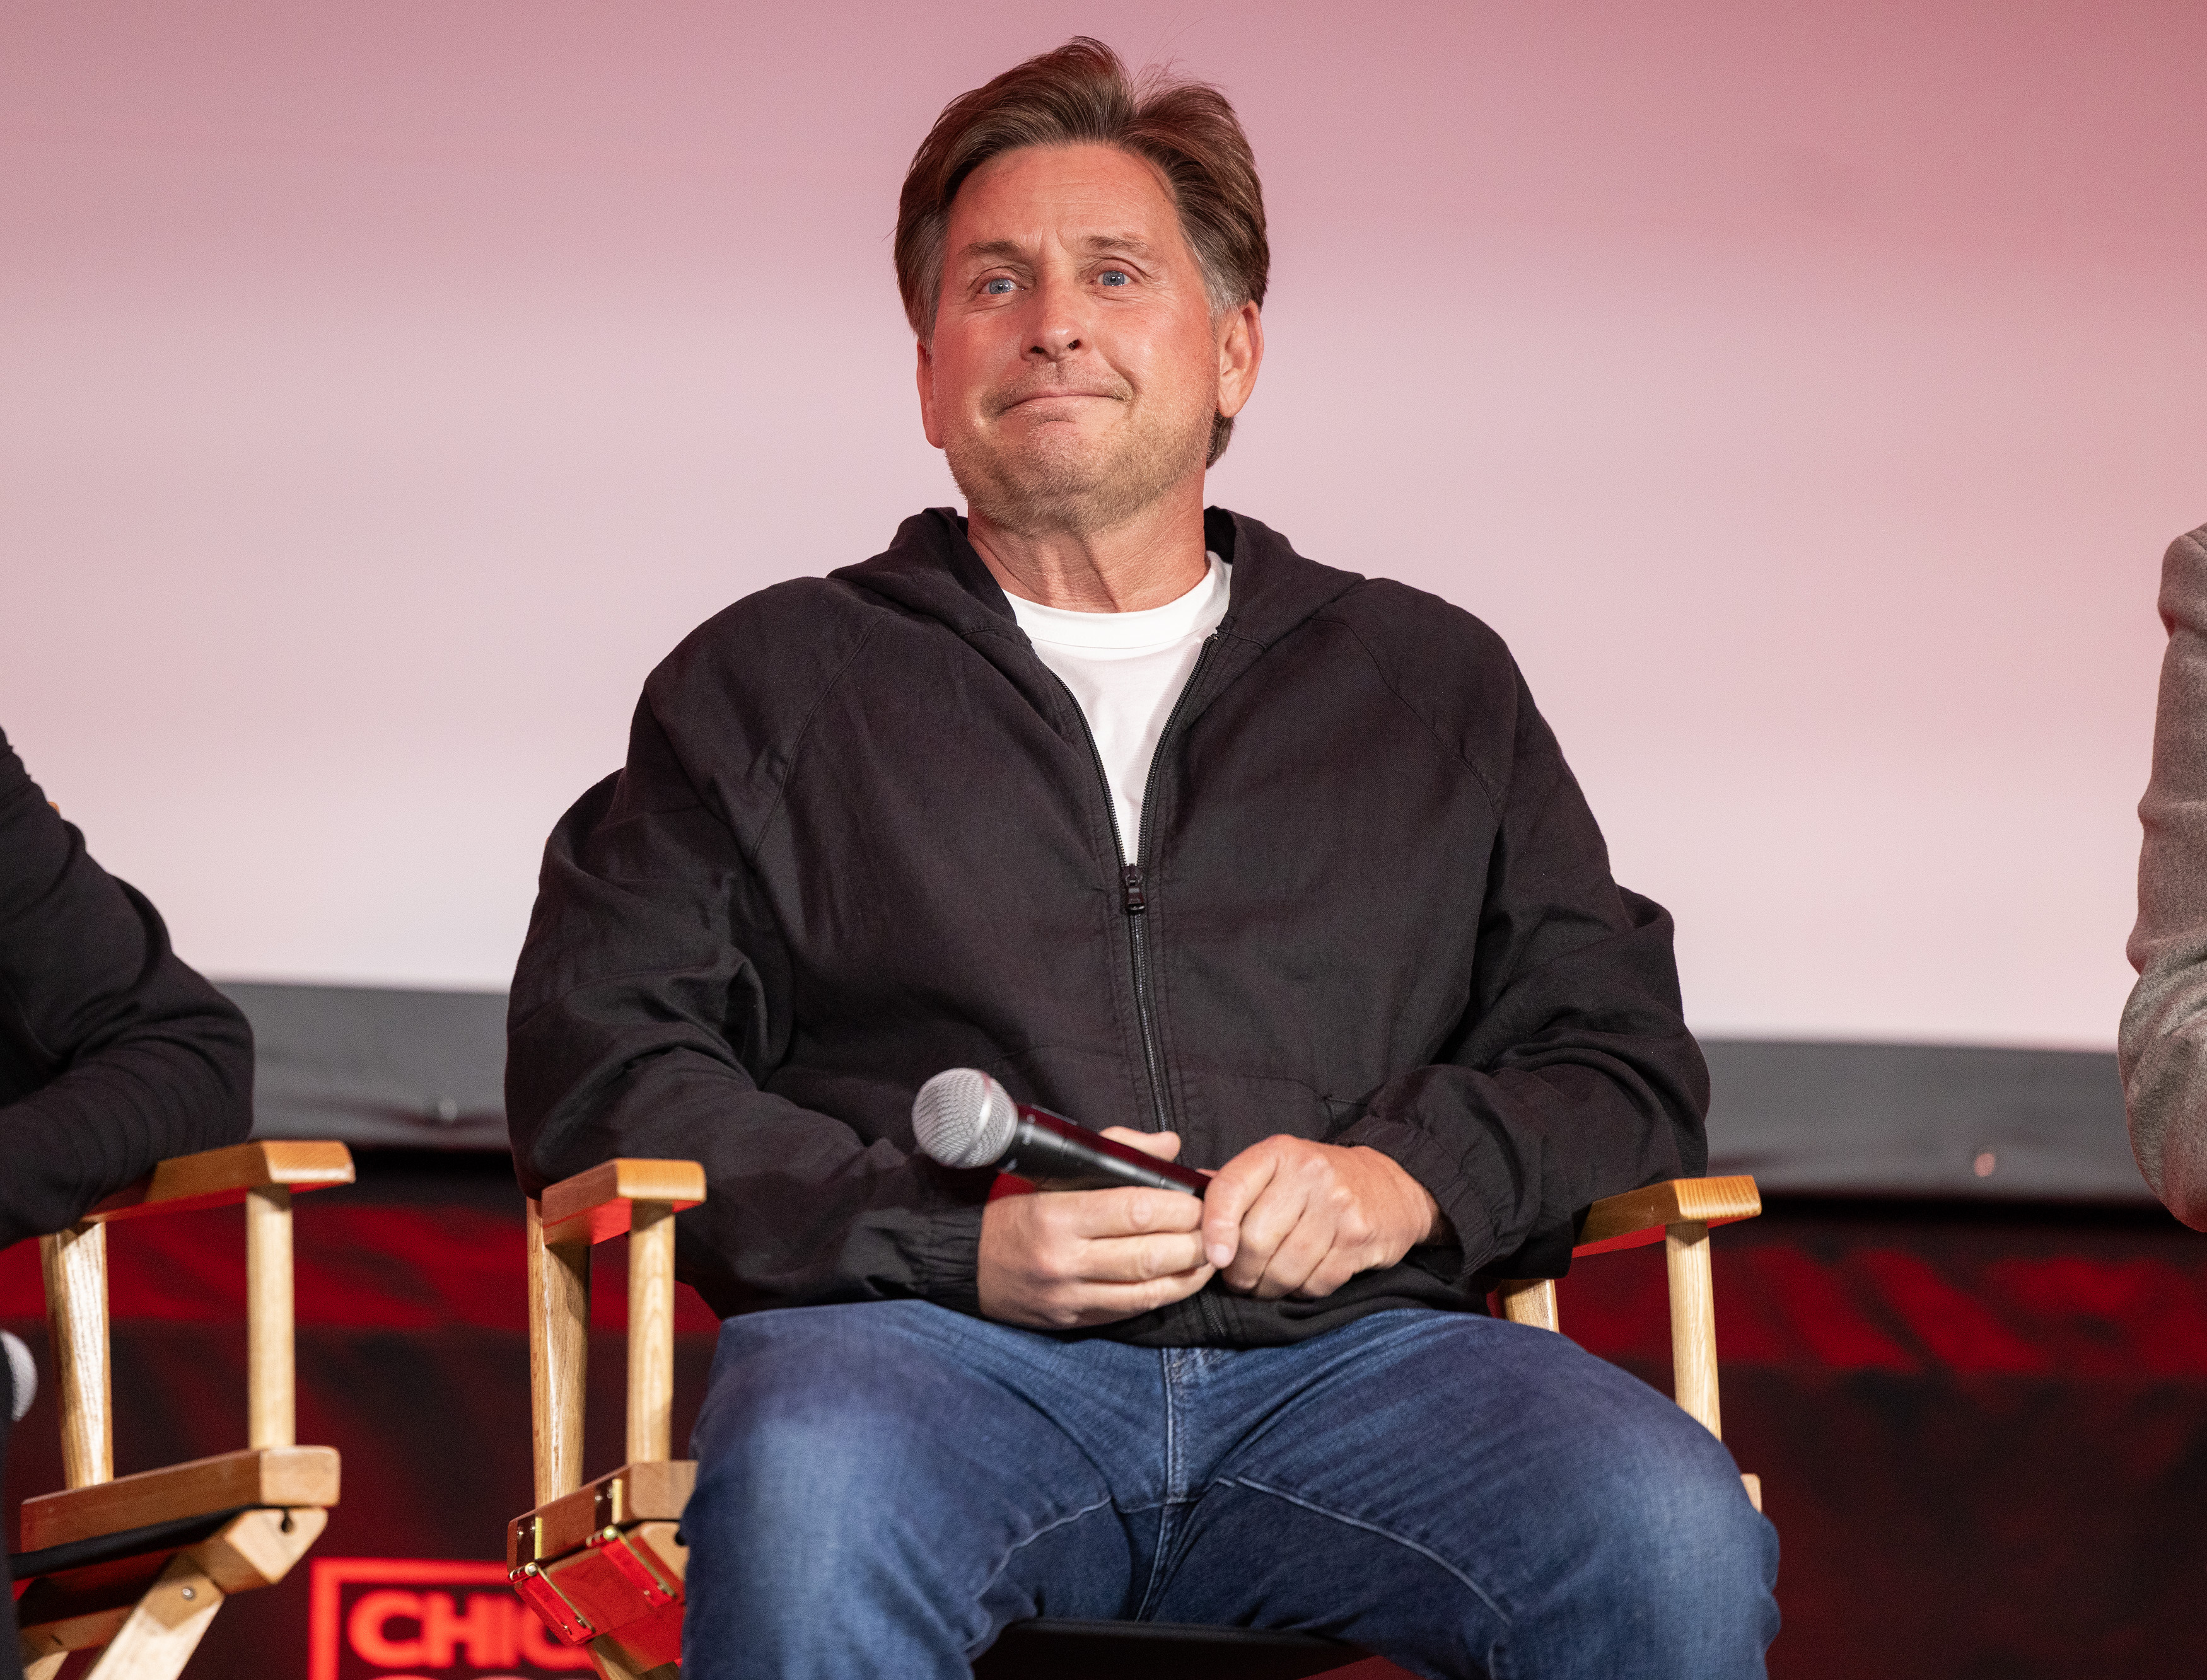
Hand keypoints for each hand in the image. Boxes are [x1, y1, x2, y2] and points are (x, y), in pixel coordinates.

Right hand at [977, 1129, 1214, 1328]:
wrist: (967, 1263)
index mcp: (1057, 1214)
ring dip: (1190, 1272)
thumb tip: (1169, 1145)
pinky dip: (1167, 1294)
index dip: (1178, 1207)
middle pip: (1148, 1253)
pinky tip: (1185, 1279)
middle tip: (1219, 1227)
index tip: (1203, 1198)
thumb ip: (1114, 1149)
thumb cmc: (1015, 1206)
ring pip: (1147, 1288)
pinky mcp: (1074, 1319)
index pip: (1134, 1210)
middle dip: (1194, 1240)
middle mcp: (1064, 1259)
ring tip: (1213, 1254)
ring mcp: (1070, 1295)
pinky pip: (1132, 1309)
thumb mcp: (1053, 1168)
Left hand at [1201, 1138, 1443, 1300]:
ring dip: (1268, 1289)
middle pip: (1255, 1241)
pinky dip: (1302, 1291)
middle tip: (1239, 1279)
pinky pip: (1316, 1282)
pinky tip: (1301, 1279)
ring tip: (1265, 1284)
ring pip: (1284, 1268)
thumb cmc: (1320, 1182)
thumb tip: (1182, 1207)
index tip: (1212, 1258)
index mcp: (1278, 1153)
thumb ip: (1233, 1186)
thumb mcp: (1277, 1168)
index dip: (1213, 1229)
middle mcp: (1309, 1174)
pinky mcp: (1359, 1237)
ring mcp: (1338, 1205)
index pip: (1230, 1189)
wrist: (1392, 1186)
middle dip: (1240, 1273)